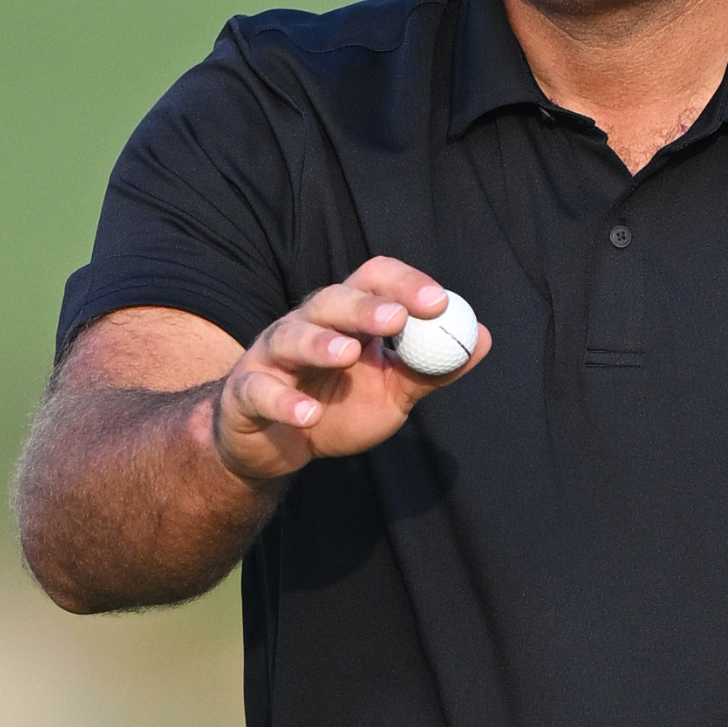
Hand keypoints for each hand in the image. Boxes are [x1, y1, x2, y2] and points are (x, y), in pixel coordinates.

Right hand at [213, 256, 490, 482]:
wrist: (275, 446)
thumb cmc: (337, 407)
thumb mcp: (391, 392)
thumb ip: (431, 368)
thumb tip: (481, 338)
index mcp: (345, 317)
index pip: (372, 280)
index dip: (404, 283)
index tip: (438, 302)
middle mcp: (306, 325)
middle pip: (331, 301)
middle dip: (364, 307)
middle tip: (396, 319)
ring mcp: (271, 357)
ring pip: (291, 337)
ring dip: (320, 343)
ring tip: (348, 355)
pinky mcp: (246, 393)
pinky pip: (261, 392)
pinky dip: (283, 402)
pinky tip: (307, 415)